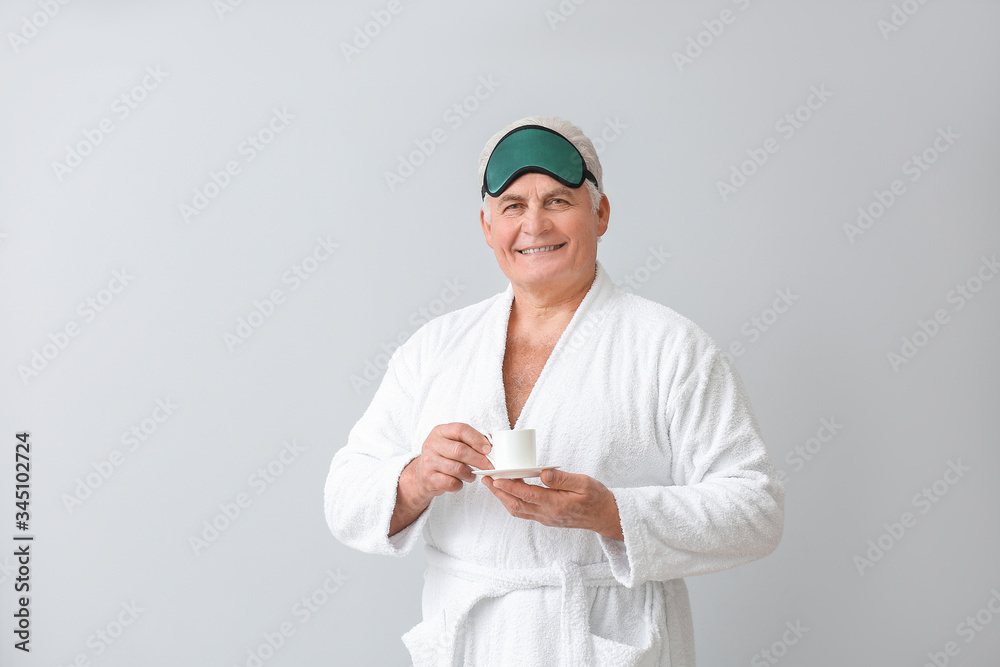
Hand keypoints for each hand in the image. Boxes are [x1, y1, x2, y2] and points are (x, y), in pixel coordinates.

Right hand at [410, 423, 492, 500]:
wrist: (422, 472)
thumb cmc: (444, 455)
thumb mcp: (452, 442)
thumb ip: (469, 441)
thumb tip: (491, 447)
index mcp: (440, 431)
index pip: (460, 430)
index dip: (477, 439)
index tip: (488, 449)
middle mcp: (432, 444)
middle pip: (460, 450)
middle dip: (479, 459)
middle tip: (490, 466)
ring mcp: (428, 461)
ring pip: (457, 469)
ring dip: (470, 474)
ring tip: (472, 475)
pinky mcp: (428, 478)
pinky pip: (451, 483)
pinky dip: (460, 485)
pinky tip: (460, 482)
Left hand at [482, 469, 623, 540]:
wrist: (605, 517)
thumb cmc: (597, 497)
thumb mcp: (584, 483)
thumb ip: (563, 478)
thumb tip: (543, 473)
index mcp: (557, 504)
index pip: (528, 495)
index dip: (510, 487)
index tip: (495, 479)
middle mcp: (548, 514)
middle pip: (517, 505)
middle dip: (499, 493)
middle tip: (486, 479)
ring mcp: (546, 518)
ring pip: (518, 510)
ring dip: (503, 498)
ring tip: (492, 484)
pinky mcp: (546, 519)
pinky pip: (524, 512)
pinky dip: (512, 502)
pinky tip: (508, 492)